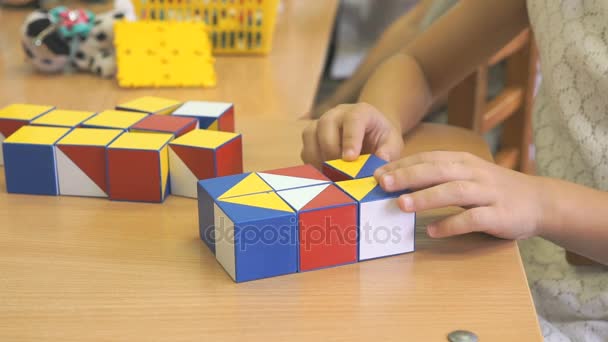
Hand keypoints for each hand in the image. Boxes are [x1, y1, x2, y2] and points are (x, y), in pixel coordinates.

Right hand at [300, 102, 403, 167]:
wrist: (370, 133)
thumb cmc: (381, 138)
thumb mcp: (392, 143)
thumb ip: (389, 151)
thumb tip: (380, 161)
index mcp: (361, 111)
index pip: (353, 120)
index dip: (350, 139)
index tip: (350, 159)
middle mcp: (337, 113)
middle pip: (325, 125)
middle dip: (331, 151)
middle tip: (340, 172)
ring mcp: (321, 123)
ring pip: (310, 134)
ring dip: (317, 157)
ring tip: (330, 174)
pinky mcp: (311, 136)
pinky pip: (305, 148)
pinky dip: (312, 163)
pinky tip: (324, 174)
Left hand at [374, 151, 542, 239]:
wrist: (539, 201)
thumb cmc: (493, 189)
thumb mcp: (467, 174)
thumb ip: (439, 175)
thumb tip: (398, 182)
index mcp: (463, 161)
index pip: (428, 159)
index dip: (402, 165)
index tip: (378, 173)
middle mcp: (474, 173)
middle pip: (437, 171)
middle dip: (408, 176)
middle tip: (383, 184)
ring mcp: (487, 193)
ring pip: (453, 191)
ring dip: (426, 197)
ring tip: (401, 204)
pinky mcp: (498, 215)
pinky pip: (472, 219)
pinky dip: (451, 224)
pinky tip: (432, 230)